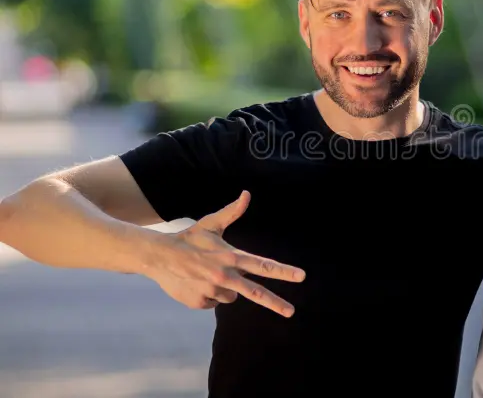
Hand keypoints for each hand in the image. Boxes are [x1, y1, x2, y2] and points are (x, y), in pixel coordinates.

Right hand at [146, 191, 304, 316]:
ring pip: (231, 296)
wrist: (158, 256)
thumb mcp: (211, 224)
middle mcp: (225, 276)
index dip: (283, 271)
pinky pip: (214, 302)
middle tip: (291, 312)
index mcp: (231, 257)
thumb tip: (247, 194)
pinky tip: (197, 282)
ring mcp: (212, 291)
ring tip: (208, 273)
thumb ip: (232, 212)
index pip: (263, 265)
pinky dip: (209, 294)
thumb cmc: (189, 238)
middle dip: (275, 303)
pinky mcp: (200, 302)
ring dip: (226, 287)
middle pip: (256, 292)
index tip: (301, 276)